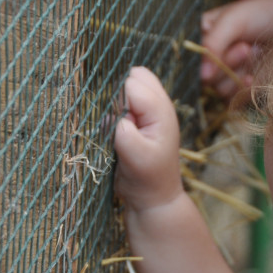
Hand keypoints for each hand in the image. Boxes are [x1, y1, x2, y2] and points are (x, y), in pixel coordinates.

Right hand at [113, 67, 183, 212]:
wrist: (153, 198)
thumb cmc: (147, 179)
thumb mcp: (135, 156)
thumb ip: (123, 130)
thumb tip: (111, 112)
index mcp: (161, 110)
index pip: (131, 84)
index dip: (118, 99)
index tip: (118, 124)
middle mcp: (157, 105)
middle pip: (134, 75)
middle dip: (119, 92)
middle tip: (117, 121)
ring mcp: (149, 110)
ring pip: (128, 84)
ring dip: (117, 101)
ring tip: (119, 128)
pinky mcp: (139, 118)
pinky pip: (124, 100)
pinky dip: (115, 109)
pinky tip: (117, 131)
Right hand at [200, 0, 272, 99]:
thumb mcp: (237, 16)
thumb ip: (214, 40)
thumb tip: (201, 76)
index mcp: (210, 32)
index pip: (189, 50)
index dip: (198, 55)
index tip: (213, 52)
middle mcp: (218, 55)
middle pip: (201, 73)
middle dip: (221, 62)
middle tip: (245, 48)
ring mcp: (233, 75)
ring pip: (216, 89)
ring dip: (233, 75)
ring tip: (254, 55)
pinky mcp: (248, 92)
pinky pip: (233, 101)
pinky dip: (243, 91)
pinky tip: (256, 79)